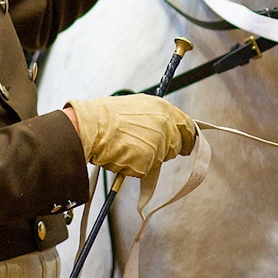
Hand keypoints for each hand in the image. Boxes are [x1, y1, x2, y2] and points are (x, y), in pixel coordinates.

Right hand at [65, 95, 196, 176]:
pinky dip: (135, 167)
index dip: (188, 137)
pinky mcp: (147, 161)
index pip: (187, 125)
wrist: (90, 127)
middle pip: (176, 146)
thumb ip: (156, 116)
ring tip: (128, 147)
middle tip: (147, 147)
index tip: (187, 144)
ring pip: (160, 159)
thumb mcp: (137, 106)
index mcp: (164, 109)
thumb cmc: (107, 117)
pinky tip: (122, 155)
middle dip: (166, 150)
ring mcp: (157, 144)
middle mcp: (165, 126)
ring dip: (149, 158)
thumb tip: (167, 127)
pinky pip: (146, 170)